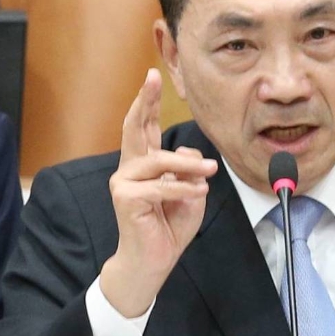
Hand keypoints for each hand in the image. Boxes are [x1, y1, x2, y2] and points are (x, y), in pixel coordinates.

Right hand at [100, 68, 217, 316]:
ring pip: (159, 160)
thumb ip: (189, 168)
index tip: (153, 74)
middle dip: (144, 100)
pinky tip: (199, 194)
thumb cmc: (170, 225)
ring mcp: (124, 182)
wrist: (153, 260)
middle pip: (134, 127)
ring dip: (189, 166)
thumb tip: (189, 154)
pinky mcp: (126, 198)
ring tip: (210, 172)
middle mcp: (130, 167)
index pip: (146, 126)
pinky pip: (162, 186)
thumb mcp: (190, 192)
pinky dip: (184, 190)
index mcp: (144, 162)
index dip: (149, 101)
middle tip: (152, 77)